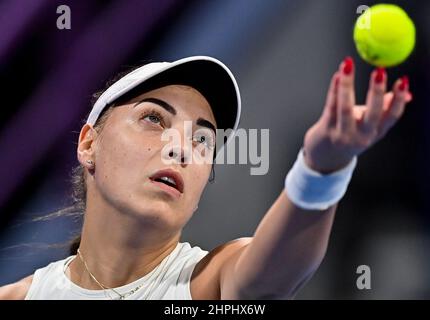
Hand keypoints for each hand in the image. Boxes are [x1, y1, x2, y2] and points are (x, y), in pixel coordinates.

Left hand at [303, 57, 412, 173]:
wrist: (325, 158)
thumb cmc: (349, 135)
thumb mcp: (370, 127)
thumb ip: (385, 111)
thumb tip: (407, 94)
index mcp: (376, 133)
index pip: (392, 117)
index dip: (399, 99)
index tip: (403, 80)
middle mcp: (361, 136)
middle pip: (372, 114)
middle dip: (377, 92)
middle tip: (380, 70)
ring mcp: (342, 134)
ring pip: (345, 108)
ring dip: (347, 84)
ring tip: (348, 64)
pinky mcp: (326, 129)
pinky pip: (330, 106)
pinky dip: (333, 89)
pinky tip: (336, 75)